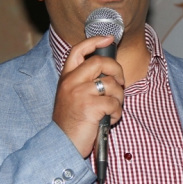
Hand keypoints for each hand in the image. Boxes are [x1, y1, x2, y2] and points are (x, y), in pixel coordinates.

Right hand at [52, 36, 124, 157]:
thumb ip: (83, 82)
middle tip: (120, 81)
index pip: (78, 50)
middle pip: (100, 62)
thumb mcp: (70, 97)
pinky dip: (117, 113)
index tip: (108, 38)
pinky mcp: (90, 106)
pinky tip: (110, 119)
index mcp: (66, 78)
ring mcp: (80, 93)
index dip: (94, 41)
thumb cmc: (70, 123)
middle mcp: (71, 82)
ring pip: (111, 83)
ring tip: (113, 108)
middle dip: (116, 70)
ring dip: (119, 97)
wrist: (61, 145)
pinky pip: (114, 103)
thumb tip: (107, 72)